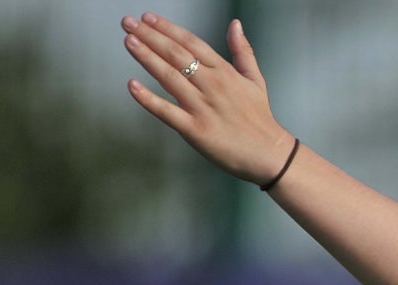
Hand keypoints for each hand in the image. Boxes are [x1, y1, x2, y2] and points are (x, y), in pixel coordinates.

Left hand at [121, 13, 293, 184]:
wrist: (269, 153)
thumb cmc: (260, 118)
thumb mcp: (255, 80)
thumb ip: (243, 51)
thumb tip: (236, 25)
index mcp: (225, 72)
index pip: (192, 43)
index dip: (168, 29)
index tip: (148, 18)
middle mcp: (212, 85)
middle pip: (177, 55)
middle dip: (150, 36)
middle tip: (128, 23)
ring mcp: (202, 107)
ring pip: (169, 77)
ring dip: (147, 57)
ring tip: (129, 41)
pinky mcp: (195, 130)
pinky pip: (167, 112)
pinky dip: (148, 99)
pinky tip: (132, 86)